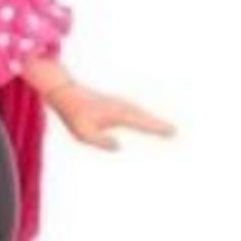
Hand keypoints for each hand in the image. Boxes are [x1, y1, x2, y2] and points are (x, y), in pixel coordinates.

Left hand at [30, 66, 175, 150]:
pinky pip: (135, 112)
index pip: (140, 122)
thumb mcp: (83, 134)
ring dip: (153, 121)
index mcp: (116, 113)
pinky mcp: (116, 105)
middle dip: (158, 125)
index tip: (171, 131)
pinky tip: (148, 123)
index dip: (155, 127)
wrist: (66, 93)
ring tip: (168, 130)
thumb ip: (101, 141)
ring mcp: (119, 104)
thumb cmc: (74, 115)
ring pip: (140, 113)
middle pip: (144, 117)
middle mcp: (121, 107)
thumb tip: (118, 147)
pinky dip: (144, 118)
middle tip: (174, 132)